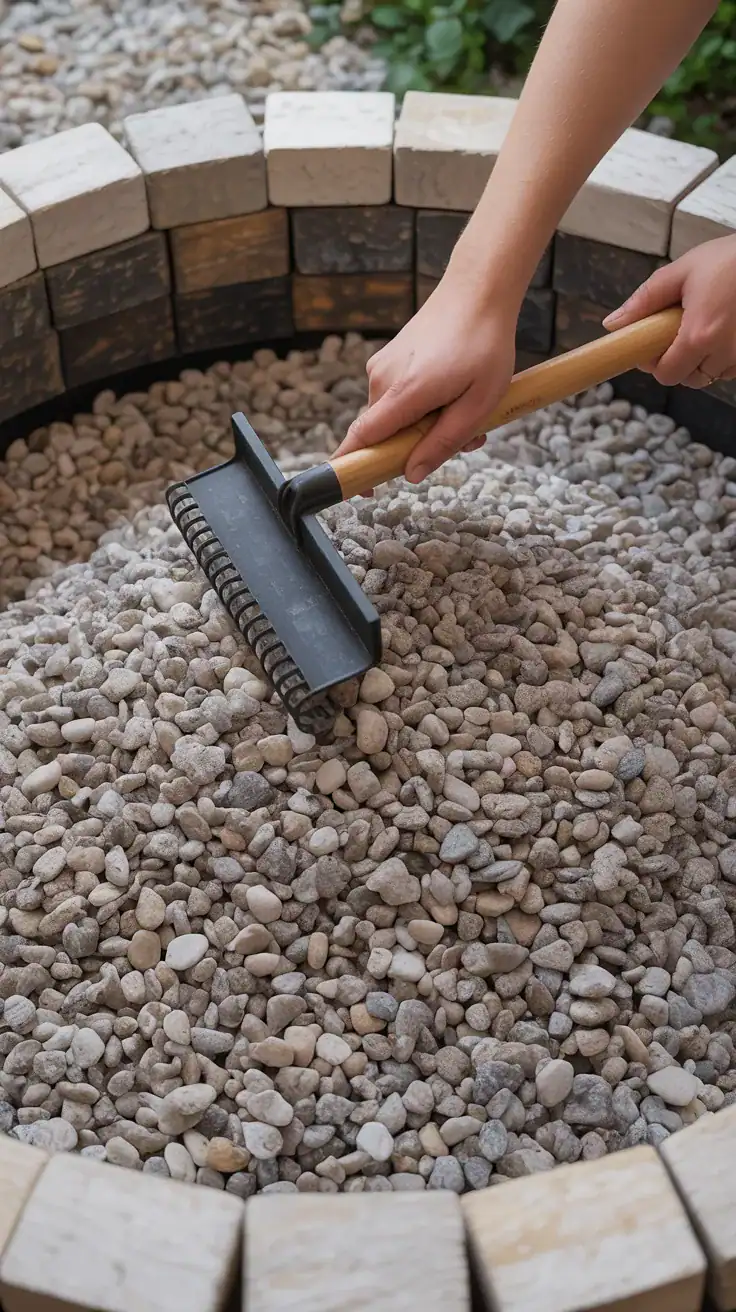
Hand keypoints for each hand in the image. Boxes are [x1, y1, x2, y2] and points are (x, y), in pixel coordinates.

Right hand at [333, 271, 517, 483]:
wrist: (478, 290)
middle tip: (469, 439)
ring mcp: (382, 366)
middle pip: (386, 434)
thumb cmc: (485, 344)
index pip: (362, 438)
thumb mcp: (478, 404)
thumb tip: (412, 474)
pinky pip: (399, 396)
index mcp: (404, 392)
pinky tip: (454, 391)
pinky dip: (423, 404)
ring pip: (396, 416)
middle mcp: (383, 379)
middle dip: (420, 446)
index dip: (355, 466)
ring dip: (427, 424)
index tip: (356, 488)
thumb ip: (443, 442)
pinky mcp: (389, 358)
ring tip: (468, 409)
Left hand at [603, 234, 735, 386]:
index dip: (654, 362)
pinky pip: (732, 367)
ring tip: (702, 327)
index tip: (652, 344)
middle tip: (676, 334)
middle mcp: (724, 352)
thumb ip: (646, 300)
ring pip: (712, 376)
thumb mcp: (683, 271)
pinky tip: (722, 330)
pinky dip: (723, 357)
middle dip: (677, 362)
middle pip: (689, 380)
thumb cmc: (730, 258)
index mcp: (699, 335)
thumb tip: (614, 324)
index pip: (667, 374)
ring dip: (701, 361)